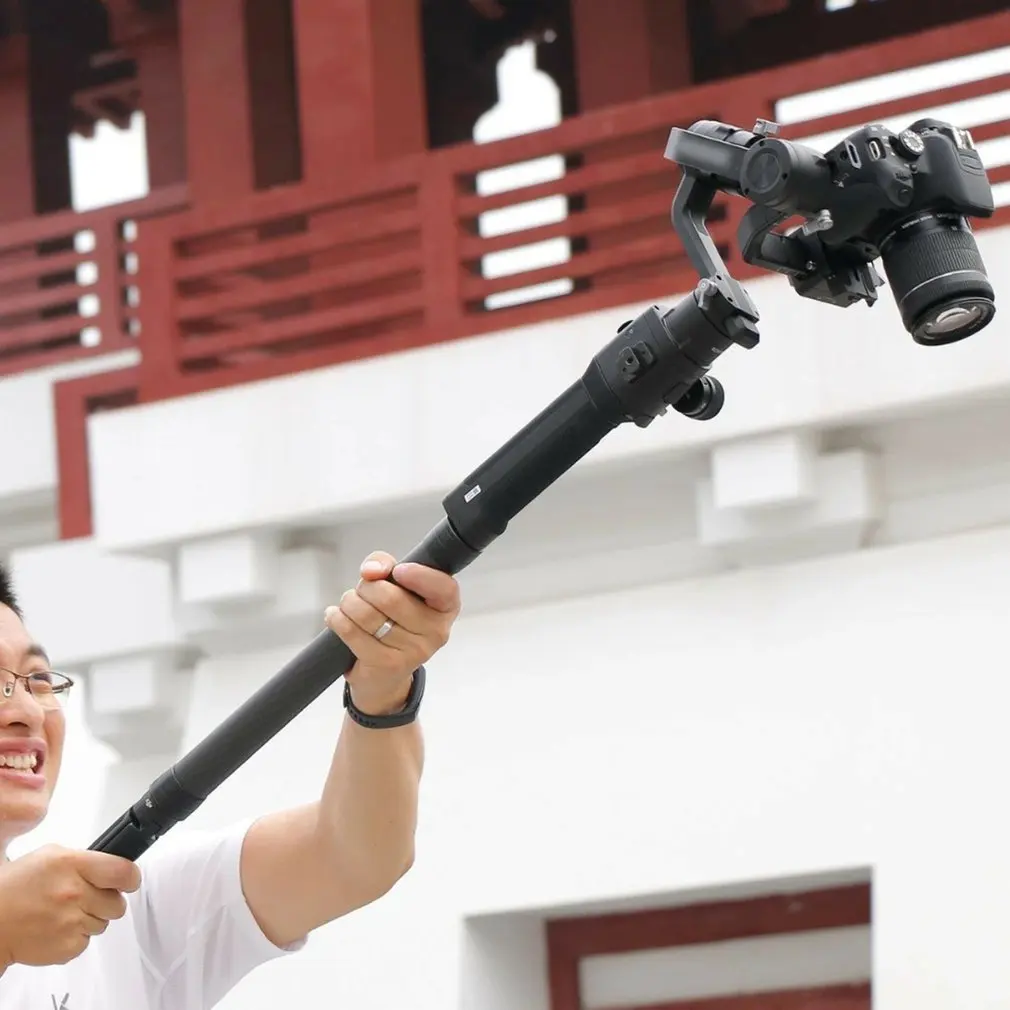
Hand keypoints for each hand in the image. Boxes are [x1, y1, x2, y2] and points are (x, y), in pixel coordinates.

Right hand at [0, 845, 140, 968]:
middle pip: (118, 902)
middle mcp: (74, 893)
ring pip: (104, 923)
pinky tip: (58, 928)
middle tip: (89, 898)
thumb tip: (110, 863)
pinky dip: (77, 937)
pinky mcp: (66, 947)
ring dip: (91, 919)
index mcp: (71, 865)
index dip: (131, 877)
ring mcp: (71, 922)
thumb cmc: (13, 888)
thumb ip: (83, 858)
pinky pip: (87, 942)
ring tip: (67, 913)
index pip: (122, 871)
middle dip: (108, 900)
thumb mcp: (49, 855)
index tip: (129, 880)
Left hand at [325, 552, 460, 714]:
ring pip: (367, 614)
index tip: (398, 571)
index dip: (420, 575)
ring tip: (349, 605)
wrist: (385, 674)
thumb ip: (386, 566)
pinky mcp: (387, 665)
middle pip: (391, 597)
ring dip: (349, 603)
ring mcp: (414, 652)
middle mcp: (436, 632)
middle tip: (362, 591)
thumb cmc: (394, 621)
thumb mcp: (397, 588)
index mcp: (445, 608)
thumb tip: (372, 571)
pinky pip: (352, 632)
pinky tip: (336, 616)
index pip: (444, 588)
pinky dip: (337, 619)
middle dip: (366, 587)